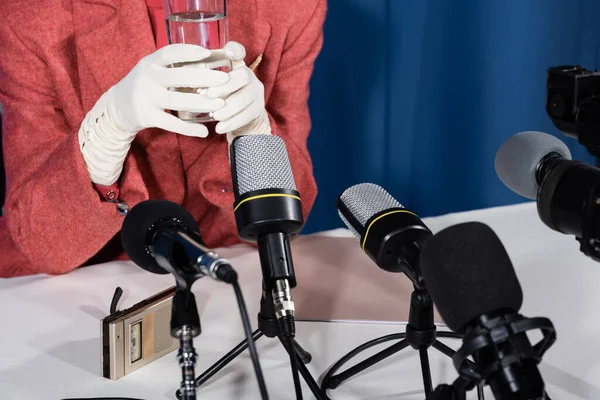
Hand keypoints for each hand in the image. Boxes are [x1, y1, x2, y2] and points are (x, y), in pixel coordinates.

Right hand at [109, 44, 228, 137]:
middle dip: (205, 78)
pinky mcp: (147, 116)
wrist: (117, 107)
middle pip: (179, 77)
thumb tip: (208, 62)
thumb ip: (172, 67)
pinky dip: (189, 129)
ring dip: (202, 103)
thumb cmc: (145, 85)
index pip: (170, 53)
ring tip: (221, 104)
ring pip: (178, 101)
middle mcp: (147, 78)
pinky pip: (172, 124)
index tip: (207, 53)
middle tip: (225, 80)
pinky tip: (204, 131)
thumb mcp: (153, 70)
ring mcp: (146, 97)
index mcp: (150, 62)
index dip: (188, 52)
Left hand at [206, 42, 271, 142]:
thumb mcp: (213, 87)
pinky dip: (231, 123)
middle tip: (208, 96)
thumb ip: (201, 82)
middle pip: (243, 76)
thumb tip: (179, 82)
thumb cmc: (221, 99)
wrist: (242, 121)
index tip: (227, 53)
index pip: (238, 52)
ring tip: (213, 115)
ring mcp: (256, 94)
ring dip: (228, 107)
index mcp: (237, 66)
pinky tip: (219, 128)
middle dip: (225, 86)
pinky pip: (246, 116)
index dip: (234, 50)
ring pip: (246, 98)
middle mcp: (250, 77)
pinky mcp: (257, 110)